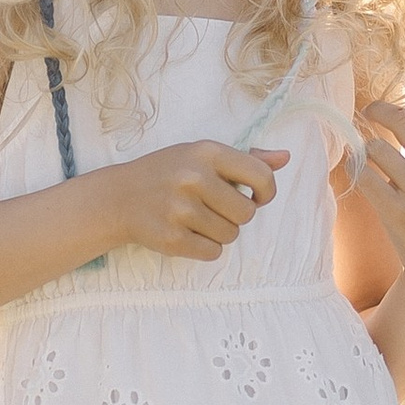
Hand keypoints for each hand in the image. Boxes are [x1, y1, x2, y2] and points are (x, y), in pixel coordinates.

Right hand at [103, 138, 288, 261]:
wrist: (119, 198)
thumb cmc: (168, 173)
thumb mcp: (201, 155)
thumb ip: (246, 159)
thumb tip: (285, 157)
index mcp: (206, 152)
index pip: (261, 176)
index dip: (266, 192)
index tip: (256, 197)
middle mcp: (194, 177)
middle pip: (247, 213)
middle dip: (237, 216)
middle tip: (216, 208)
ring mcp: (180, 209)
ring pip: (231, 235)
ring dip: (220, 232)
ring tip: (197, 219)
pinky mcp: (171, 238)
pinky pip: (212, 252)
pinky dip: (205, 247)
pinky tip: (187, 233)